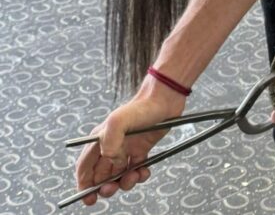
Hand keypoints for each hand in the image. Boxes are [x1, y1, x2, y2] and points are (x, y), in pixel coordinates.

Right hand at [75, 78, 186, 205]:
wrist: (164, 100)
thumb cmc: (140, 107)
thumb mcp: (117, 121)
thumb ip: (109, 143)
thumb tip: (113, 162)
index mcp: (99, 140)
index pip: (85, 167)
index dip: (83, 185)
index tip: (89, 199)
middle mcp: (111, 145)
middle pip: (101, 175)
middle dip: (105, 187)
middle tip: (113, 188)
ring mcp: (127, 148)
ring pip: (119, 175)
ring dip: (124, 182)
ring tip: (134, 177)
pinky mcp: (142, 149)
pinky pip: (136, 170)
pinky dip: (139, 175)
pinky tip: (144, 171)